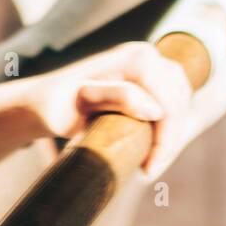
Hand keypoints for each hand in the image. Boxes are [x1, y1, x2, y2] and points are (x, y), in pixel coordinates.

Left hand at [23, 41, 194, 178]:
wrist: (46, 101)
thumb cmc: (58, 105)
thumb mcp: (81, 103)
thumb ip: (117, 98)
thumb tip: (155, 110)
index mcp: (137, 59)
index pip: (170, 104)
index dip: (166, 139)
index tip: (149, 170)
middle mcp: (146, 55)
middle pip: (179, 103)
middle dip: (170, 140)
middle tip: (149, 170)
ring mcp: (149, 62)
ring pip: (180, 102)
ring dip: (171, 133)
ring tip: (151, 160)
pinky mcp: (148, 75)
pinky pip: (173, 99)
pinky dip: (168, 124)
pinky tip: (153, 145)